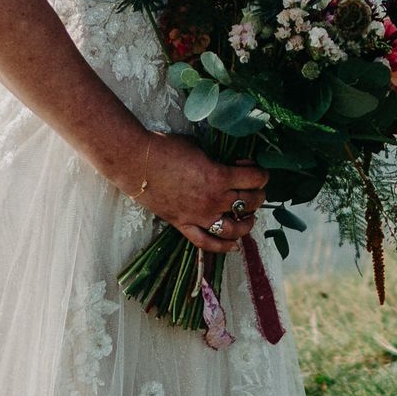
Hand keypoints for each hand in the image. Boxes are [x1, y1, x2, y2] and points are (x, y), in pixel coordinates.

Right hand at [134, 135, 269, 251]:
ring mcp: (199, 216)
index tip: (254, 169)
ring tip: (249, 217)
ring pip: (234, 229)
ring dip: (247, 223)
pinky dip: (223, 247)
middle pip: (249, 203)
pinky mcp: (184, 224)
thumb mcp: (200, 148)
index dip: (260, 173)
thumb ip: (217, 160)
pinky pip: (206, 242)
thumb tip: (228, 165)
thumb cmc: (166, 149)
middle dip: (258, 195)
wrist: (136, 163)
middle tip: (255, 191)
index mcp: (220, 177)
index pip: (255, 179)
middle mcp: (214, 200)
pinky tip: (234, 246)